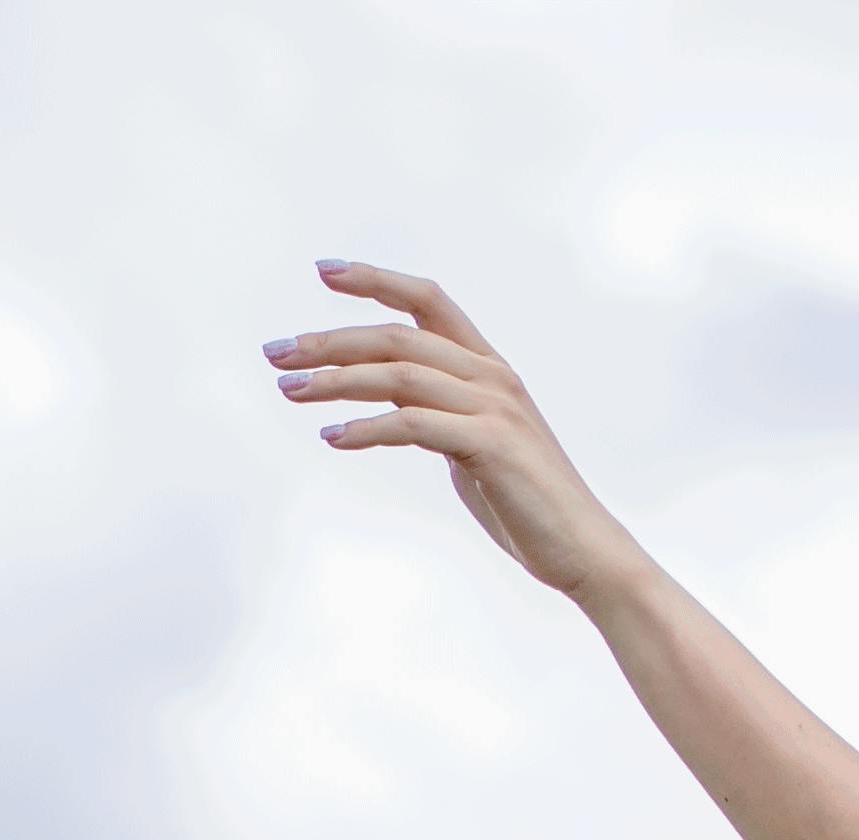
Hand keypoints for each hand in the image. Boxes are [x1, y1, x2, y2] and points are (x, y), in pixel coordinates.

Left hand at [263, 263, 639, 597]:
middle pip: (397, 337)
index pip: (429, 300)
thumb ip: (436, 413)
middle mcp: (491, 376)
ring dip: (335, 381)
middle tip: (276, 353)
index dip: (376, 279)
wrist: (583, 548)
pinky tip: (332, 436)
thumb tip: (389, 402)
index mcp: (489, 367)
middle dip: (329, 341)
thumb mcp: (472, 445)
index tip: (323, 271)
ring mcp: (493, 407)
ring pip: (398, 374)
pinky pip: (412, 423)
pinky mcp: (488, 444)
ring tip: (289, 390)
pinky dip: (366, 428)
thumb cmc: (526, 504)